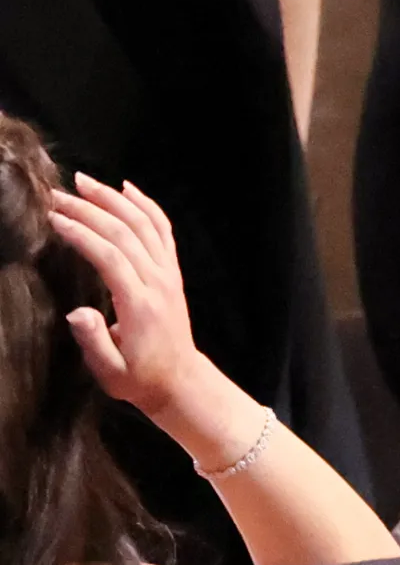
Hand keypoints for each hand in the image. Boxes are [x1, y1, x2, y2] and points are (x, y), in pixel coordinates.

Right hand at [48, 174, 203, 417]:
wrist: (180, 383)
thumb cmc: (140, 379)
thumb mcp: (111, 373)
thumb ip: (93, 343)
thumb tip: (77, 314)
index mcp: (140, 306)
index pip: (110, 258)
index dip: (81, 233)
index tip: (53, 217)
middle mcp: (158, 284)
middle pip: (125, 234)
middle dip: (89, 209)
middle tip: (55, 194)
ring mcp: (169, 276)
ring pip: (145, 226)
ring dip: (114, 200)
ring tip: (83, 181)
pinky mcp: (173, 274)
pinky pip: (164, 232)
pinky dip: (147, 207)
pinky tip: (127, 188)